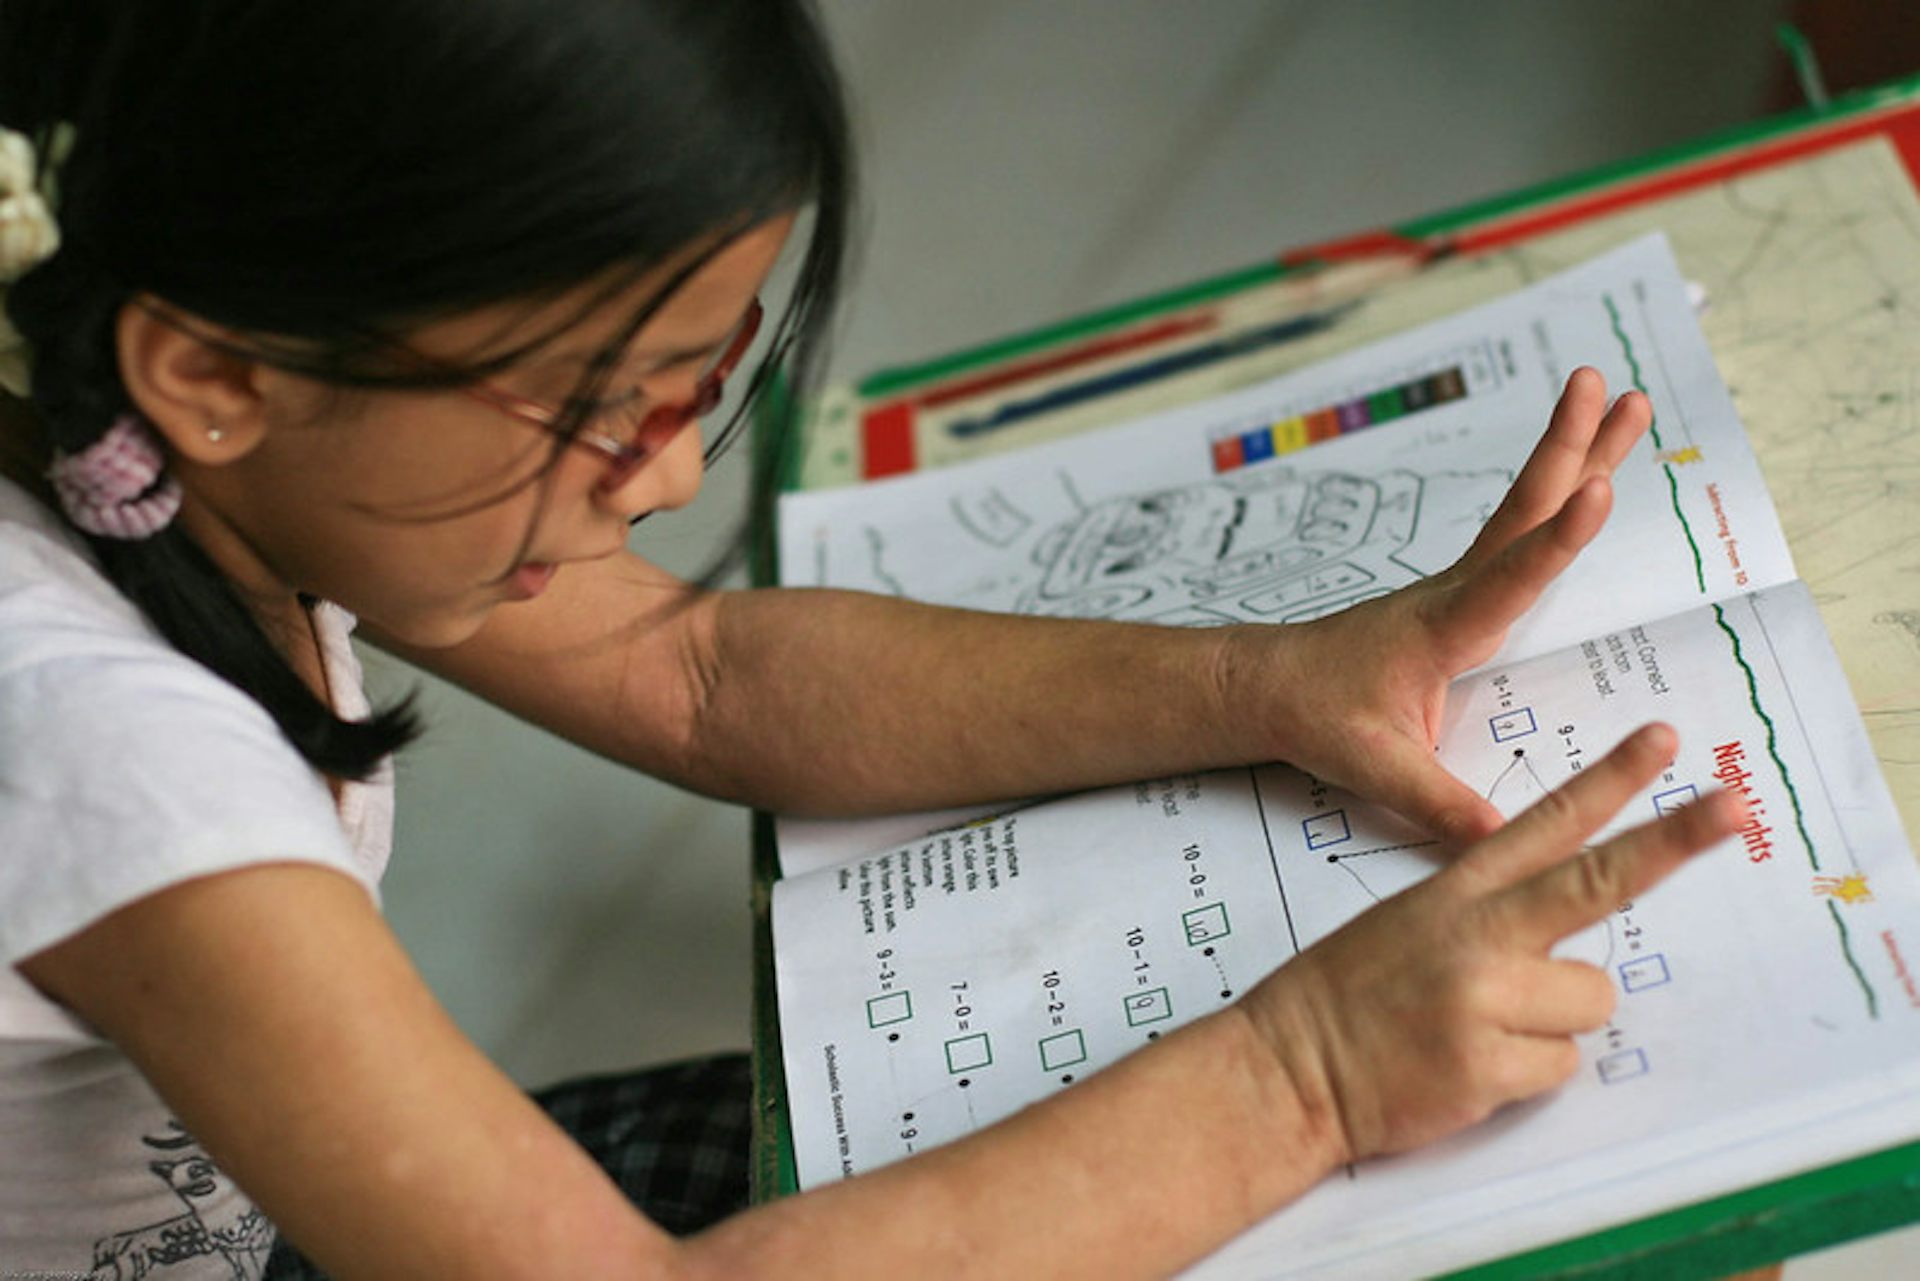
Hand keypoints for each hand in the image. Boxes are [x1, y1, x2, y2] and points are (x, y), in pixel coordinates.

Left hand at [1232, 366, 1650, 843]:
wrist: (1268, 685)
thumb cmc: (1316, 717)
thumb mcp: (1373, 766)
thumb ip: (1438, 801)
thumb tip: (1501, 842)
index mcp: (1442, 627)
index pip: (1509, 577)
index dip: (1556, 540)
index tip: (1598, 490)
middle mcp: (1456, 592)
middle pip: (1524, 510)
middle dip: (1573, 448)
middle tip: (1616, 387)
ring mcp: (1459, 585)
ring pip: (1524, 509)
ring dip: (1574, 453)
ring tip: (1622, 399)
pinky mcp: (1461, 593)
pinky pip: (1518, 535)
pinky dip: (1555, 497)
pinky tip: (1584, 475)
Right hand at [1236, 725, 1740, 1162]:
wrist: (1288, 1068)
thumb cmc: (1349, 997)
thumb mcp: (1411, 925)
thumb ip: (1491, 918)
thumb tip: (1570, 939)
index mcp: (1455, 891)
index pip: (1545, 823)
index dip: (1608, 781)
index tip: (1662, 741)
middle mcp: (1476, 934)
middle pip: (1598, 881)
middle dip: (1673, 841)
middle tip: (1735, 811)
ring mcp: (1483, 998)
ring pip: (1591, 999)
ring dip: (1555, 1022)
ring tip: (1483, 1029)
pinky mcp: (1488, 1064)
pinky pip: (1562, 1065)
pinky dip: (1527, 1072)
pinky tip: (1469, 1066)